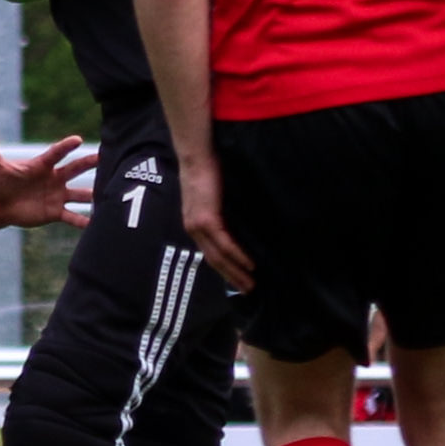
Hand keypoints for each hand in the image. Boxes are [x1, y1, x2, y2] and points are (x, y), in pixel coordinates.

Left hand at [0, 129, 93, 229]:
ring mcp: (56, 195)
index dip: (65, 147)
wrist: (0, 204)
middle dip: (88, 163)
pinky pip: (71, 217)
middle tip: (103, 157)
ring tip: (108, 194)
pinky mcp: (55, 212)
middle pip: (74, 169)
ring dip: (91, 195)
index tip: (77, 140)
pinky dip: (82, 221)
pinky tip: (95, 224)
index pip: (55, 154)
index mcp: (41, 165)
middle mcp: (54, 178)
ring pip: (78, 194)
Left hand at [177, 151, 254, 290]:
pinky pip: (224, 243)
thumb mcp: (214, 198)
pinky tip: (250, 265)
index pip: (209, 253)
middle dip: (231, 277)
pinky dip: (238, 256)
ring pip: (219, 256)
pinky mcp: (206, 219)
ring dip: (237, 272)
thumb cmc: (208, 172)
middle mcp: (193, 228)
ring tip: (251, 284)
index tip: (238, 281)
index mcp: (194, 224)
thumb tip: (241, 226)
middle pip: (213, 260)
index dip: (224, 269)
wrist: (197, 156)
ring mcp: (197, 225)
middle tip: (248, 290)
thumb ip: (222, 213)